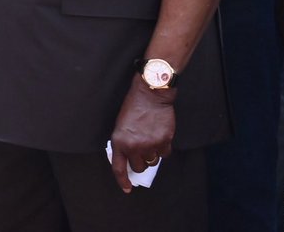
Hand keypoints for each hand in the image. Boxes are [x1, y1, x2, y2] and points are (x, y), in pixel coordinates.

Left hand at [109, 75, 175, 192]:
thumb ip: (123, 143)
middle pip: (139, 167)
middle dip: (140, 161)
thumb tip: (129, 159)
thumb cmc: (133, 108)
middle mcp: (133, 146)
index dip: (122, 180)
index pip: (118, 167)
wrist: (150, 95)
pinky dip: (163, 148)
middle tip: (142, 150)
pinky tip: (159, 136)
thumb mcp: (120, 125)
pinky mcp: (164, 141)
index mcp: (119, 141)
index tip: (127, 188)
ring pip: (152, 162)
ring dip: (152, 155)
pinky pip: (164, 154)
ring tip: (150, 139)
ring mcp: (150, 144)